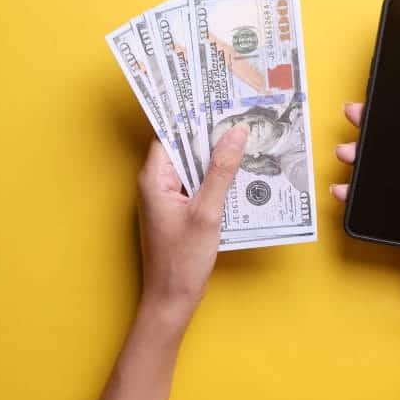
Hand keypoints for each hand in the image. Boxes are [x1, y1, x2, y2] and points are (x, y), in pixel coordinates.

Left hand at [137, 124, 248, 328]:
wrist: (171, 301)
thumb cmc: (182, 261)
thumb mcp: (208, 212)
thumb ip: (222, 171)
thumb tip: (236, 133)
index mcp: (154, 178)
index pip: (171, 133)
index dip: (194, 115)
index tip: (216, 98)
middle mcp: (156, 184)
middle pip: (184, 147)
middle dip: (211, 134)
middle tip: (240, 115)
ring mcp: (166, 198)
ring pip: (193, 166)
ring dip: (216, 157)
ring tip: (245, 140)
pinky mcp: (178, 212)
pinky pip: (197, 185)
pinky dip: (216, 179)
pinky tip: (238, 176)